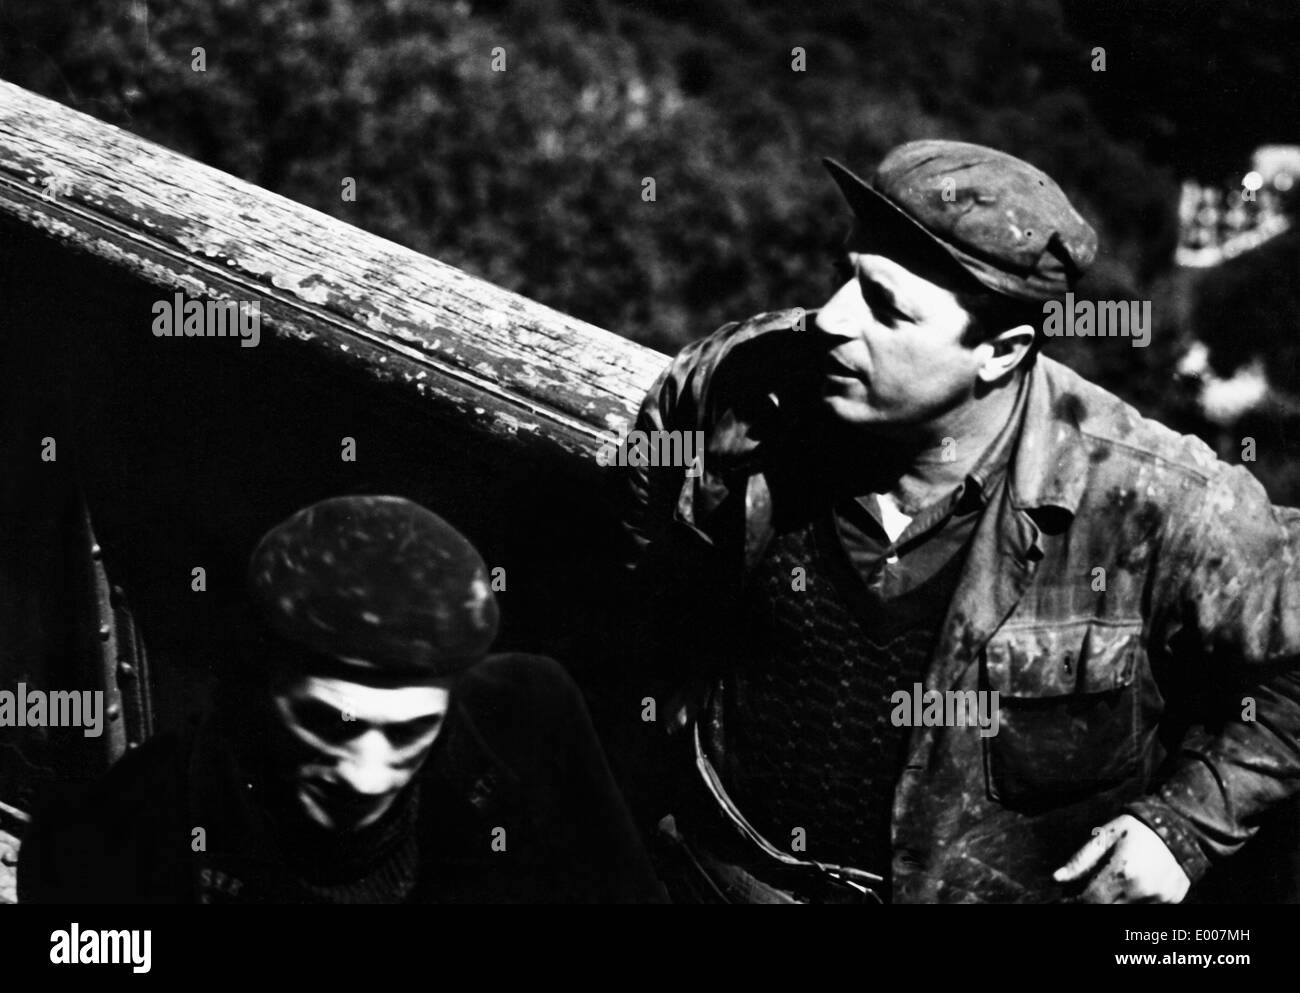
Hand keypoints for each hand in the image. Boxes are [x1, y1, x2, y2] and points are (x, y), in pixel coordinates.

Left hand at [1053, 814, 1190, 903]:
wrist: (1180, 827)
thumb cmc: (1136, 828)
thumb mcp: (1104, 837)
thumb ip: (1080, 861)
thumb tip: (1057, 878)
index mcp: (1122, 872)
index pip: (1091, 900)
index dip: (1076, 901)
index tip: (1067, 898)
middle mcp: (1142, 890)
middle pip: (1107, 908)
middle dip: (1094, 900)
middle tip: (1088, 890)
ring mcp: (1159, 897)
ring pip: (1126, 910)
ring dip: (1114, 900)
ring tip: (1113, 881)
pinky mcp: (1172, 900)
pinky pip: (1146, 907)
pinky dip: (1135, 900)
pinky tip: (1133, 883)